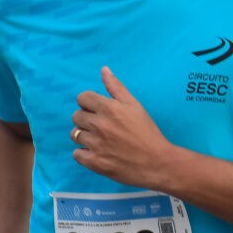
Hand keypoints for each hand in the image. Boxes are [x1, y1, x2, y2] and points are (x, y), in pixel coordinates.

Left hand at [70, 68, 176, 188]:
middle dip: (87, 120)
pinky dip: (85, 153)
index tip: (98, 111)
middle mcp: (100, 125)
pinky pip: (76, 154)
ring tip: (102, 141)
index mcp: (110, 108)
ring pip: (75, 135)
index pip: (82, 98)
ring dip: (86, 137)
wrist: (158, 163)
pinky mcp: (94, 162)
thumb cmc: (148, 133)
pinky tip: (99, 153)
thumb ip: (117, 87)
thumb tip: (104, 70)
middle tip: (103, 128)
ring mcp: (96, 144)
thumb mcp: (135, 106)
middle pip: (76, 116)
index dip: (89, 104)